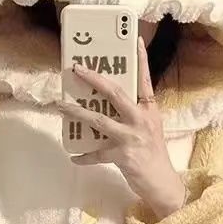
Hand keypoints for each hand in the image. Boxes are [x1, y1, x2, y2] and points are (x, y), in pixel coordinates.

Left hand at [58, 36, 186, 220]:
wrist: (162, 183)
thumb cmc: (153, 154)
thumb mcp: (149, 129)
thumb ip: (133, 115)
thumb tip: (106, 104)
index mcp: (149, 110)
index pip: (144, 80)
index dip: (140, 60)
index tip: (134, 40)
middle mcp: (141, 120)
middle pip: (115, 94)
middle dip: (94, 80)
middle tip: (76, 69)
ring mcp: (131, 137)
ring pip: (98, 120)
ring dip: (77, 112)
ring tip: (60, 106)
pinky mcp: (122, 155)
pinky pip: (97, 154)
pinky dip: (84, 156)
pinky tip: (73, 157)